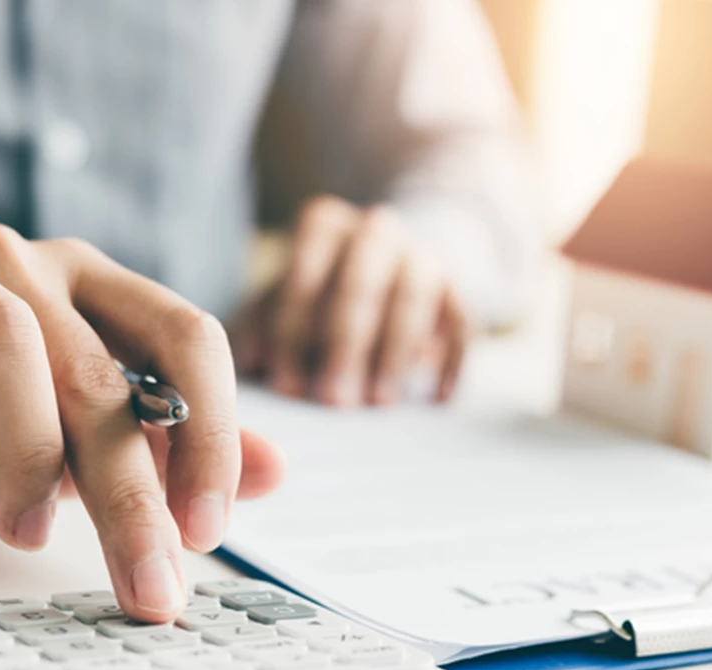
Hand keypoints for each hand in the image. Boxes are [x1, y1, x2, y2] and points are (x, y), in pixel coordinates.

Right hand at [0, 224, 284, 620]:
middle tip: (146, 584)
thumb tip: (275, 470)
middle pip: (104, 371)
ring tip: (25, 534)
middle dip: (131, 493)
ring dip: (25, 453)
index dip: (211, 433)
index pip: (189, 339)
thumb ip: (166, 450)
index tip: (207, 532)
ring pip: (13, 343)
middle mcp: (33, 265)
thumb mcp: (73, 446)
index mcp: (98, 292)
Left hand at [232, 196, 469, 405]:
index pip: (304, 274)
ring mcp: (422, 255)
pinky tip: (437, 399)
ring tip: (379, 402)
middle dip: (346, 347)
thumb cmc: (322, 290)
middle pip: (360, 285)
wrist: (393, 260)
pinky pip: (462, 322)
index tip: (287, 387)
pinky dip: (451, 361)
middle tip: (335, 401)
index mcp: (323, 226)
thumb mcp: (284, 298)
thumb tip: (250, 362)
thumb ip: (260, 325)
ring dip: (395, 353)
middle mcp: (375, 230)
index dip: (293, 333)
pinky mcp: (458, 288)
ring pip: (413, 299)